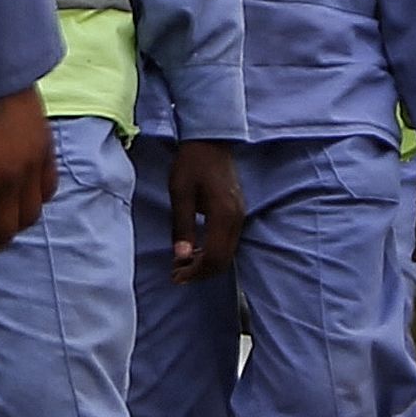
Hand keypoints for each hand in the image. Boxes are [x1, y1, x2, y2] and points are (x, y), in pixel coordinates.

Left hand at [165, 139, 245, 284]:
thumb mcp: (180, 193)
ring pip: (227, 253)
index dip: (195, 272)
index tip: (176, 276)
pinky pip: (229, 242)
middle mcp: (236, 219)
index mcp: (223, 215)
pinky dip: (213, 253)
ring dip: (207, 264)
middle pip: (223, 260)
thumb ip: (183, 226)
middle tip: (177, 275)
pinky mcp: (237, 212)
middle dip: (201, 273)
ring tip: (183, 265)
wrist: (211, 141)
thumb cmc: (191, 164)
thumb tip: (182, 257)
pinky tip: (196, 251)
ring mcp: (240, 216)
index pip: (214, 257)